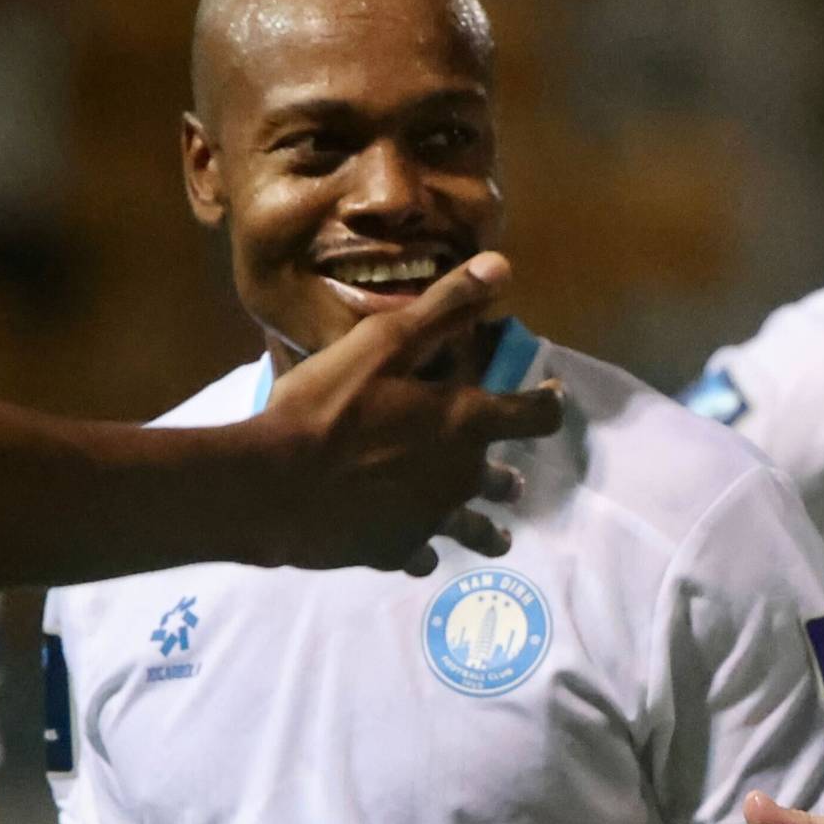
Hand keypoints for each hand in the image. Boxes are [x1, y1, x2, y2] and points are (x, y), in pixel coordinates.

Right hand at [255, 254, 567, 571]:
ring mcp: (430, 519)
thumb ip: (444, 308)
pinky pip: (421, 556)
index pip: (535, 415)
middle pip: (501, 480)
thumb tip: (503, 267)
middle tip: (510, 481)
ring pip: (473, 531)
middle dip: (506, 477)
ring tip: (494, 536)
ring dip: (486, 530)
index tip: (551, 398)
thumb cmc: (327, 406)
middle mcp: (460, 477)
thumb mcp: (384, 344)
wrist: (272, 485)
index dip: (547, 404)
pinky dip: (422, 553)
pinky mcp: (395, 551)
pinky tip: (418, 554)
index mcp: (465, 424)